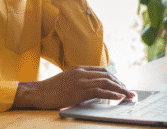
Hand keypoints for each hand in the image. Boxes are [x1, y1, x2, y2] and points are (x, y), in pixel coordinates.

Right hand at [12, 66, 134, 109]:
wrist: (38, 93)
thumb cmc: (51, 89)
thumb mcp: (67, 80)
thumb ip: (80, 81)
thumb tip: (93, 89)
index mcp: (79, 69)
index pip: (101, 70)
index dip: (113, 77)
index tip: (121, 84)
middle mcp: (81, 72)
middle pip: (106, 75)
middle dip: (120, 83)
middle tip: (128, 91)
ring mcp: (81, 81)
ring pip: (106, 82)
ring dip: (120, 89)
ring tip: (128, 95)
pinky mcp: (79, 90)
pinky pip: (100, 91)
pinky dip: (112, 94)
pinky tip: (119, 97)